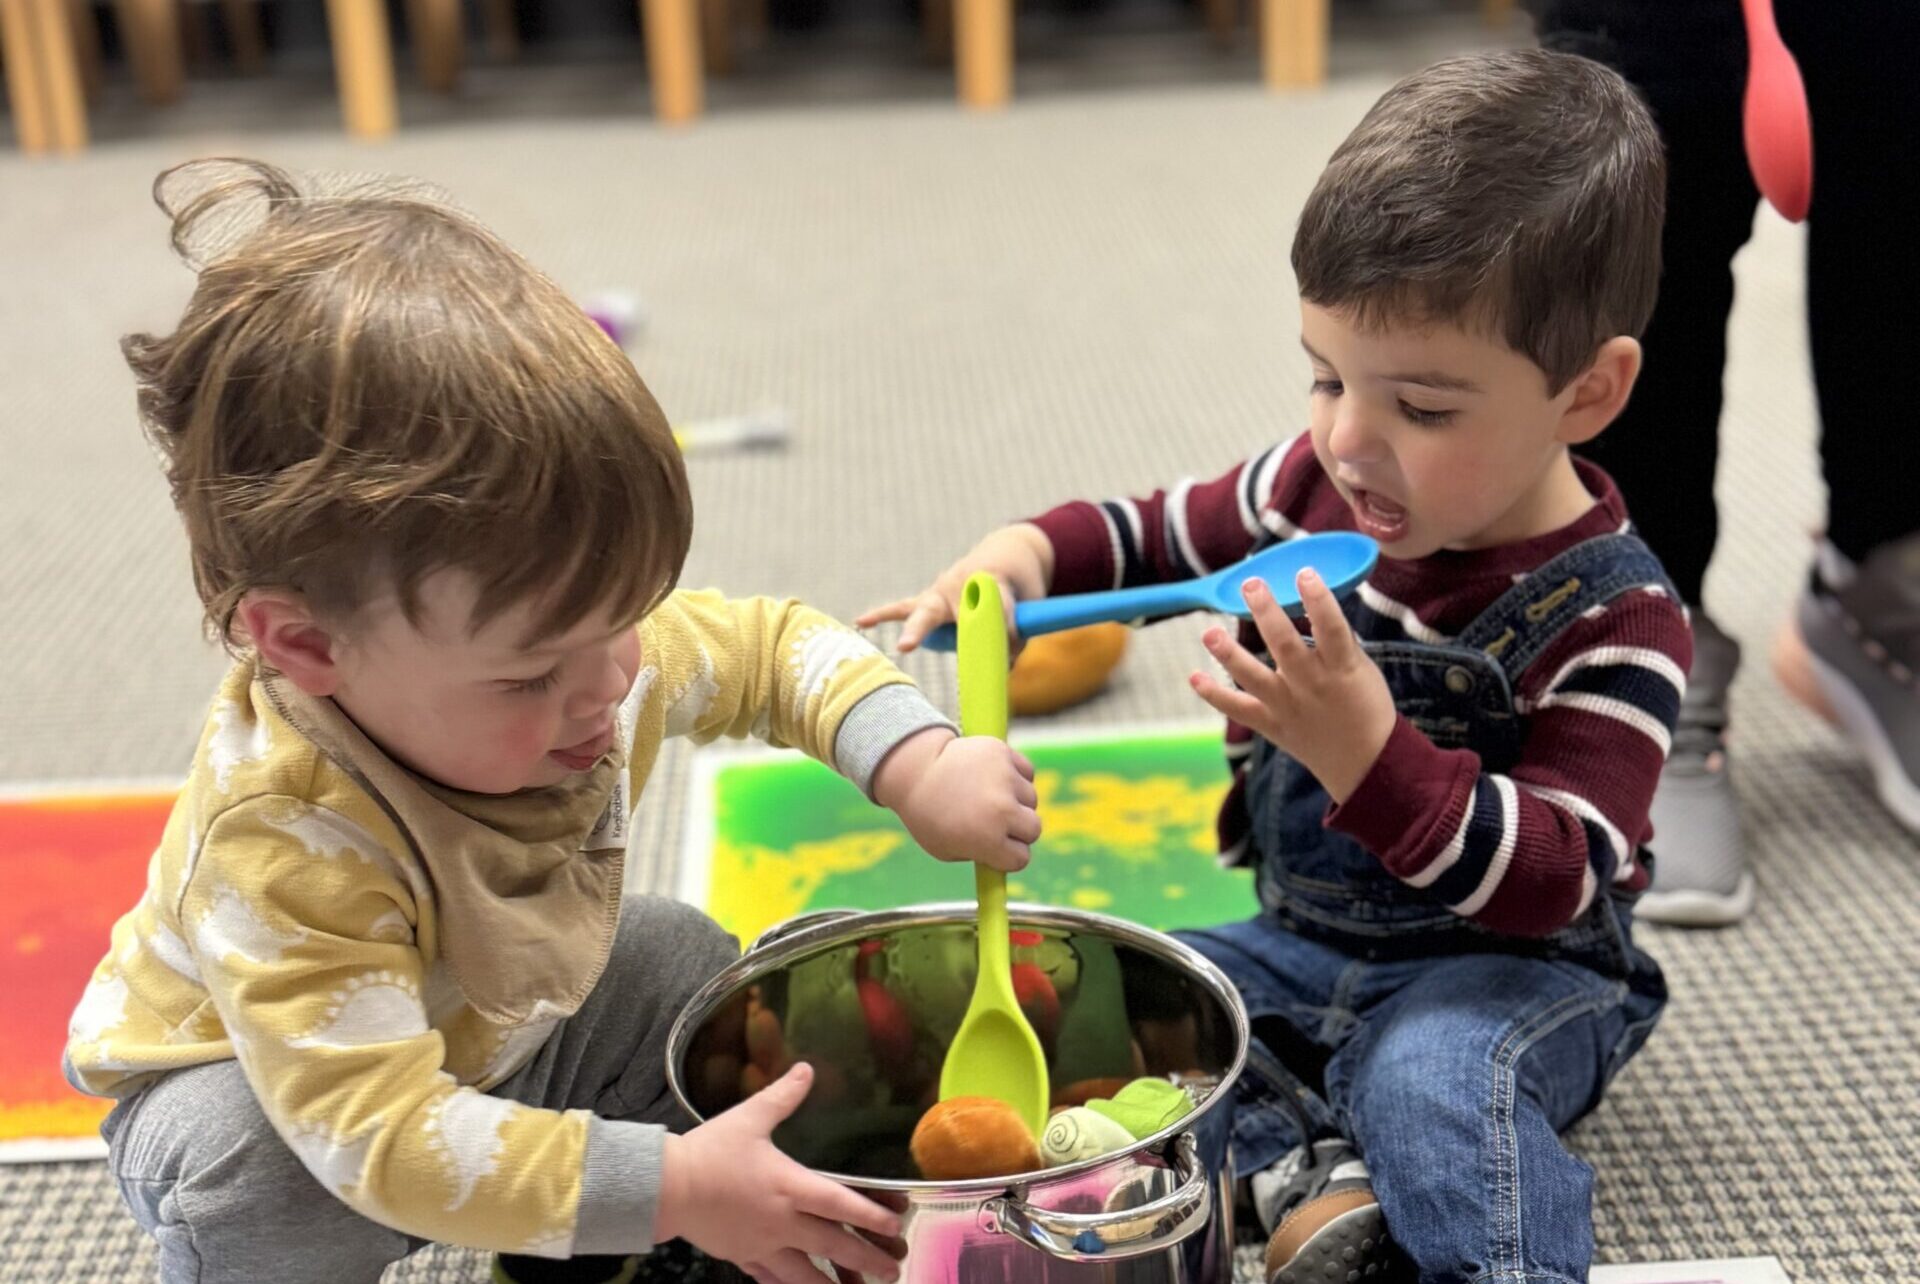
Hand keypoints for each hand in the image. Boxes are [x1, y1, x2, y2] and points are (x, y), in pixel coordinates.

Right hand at [656, 1064, 905, 1283]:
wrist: (665, 1187)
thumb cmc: (709, 1151)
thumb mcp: (749, 1118)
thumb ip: (782, 1096)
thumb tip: (807, 1069)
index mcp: (789, 1186)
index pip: (841, 1204)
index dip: (873, 1216)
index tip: (898, 1226)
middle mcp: (782, 1221)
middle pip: (833, 1246)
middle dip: (867, 1260)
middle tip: (893, 1271)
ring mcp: (763, 1244)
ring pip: (806, 1274)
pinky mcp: (742, 1256)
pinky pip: (772, 1278)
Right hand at [856, 524, 1054, 652]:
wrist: (1006, 553)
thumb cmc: (1019, 580)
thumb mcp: (1030, 601)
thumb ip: (1018, 633)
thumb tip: (1001, 666)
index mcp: (989, 578)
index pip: (995, 611)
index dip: (1006, 632)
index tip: (1012, 654)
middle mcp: (960, 583)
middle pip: (955, 610)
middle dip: (957, 628)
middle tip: (949, 642)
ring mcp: (941, 592)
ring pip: (924, 611)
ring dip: (917, 630)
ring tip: (906, 646)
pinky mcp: (929, 601)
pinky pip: (902, 609)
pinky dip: (881, 615)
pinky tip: (860, 622)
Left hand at [872, 728, 1041, 870]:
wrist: (914, 771)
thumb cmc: (928, 816)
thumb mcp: (947, 850)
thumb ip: (981, 854)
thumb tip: (1009, 852)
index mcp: (988, 840)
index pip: (1021, 858)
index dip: (1008, 855)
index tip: (996, 848)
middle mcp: (1002, 810)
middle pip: (1034, 828)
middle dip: (1019, 830)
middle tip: (998, 822)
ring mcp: (1005, 779)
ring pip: (1031, 798)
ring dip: (1017, 800)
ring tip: (989, 795)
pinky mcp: (1004, 754)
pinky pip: (1026, 772)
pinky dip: (1017, 776)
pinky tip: (995, 777)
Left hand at [1188, 568, 1396, 804]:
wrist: (1366, 761)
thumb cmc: (1366, 705)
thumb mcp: (1361, 669)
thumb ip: (1335, 641)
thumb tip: (1310, 602)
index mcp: (1341, 666)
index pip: (1331, 627)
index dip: (1318, 599)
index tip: (1304, 573)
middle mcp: (1312, 684)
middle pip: (1285, 645)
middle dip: (1266, 613)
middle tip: (1250, 585)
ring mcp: (1289, 706)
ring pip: (1254, 677)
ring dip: (1229, 654)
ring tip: (1209, 632)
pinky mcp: (1272, 725)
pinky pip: (1239, 710)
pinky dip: (1214, 695)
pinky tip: (1193, 677)